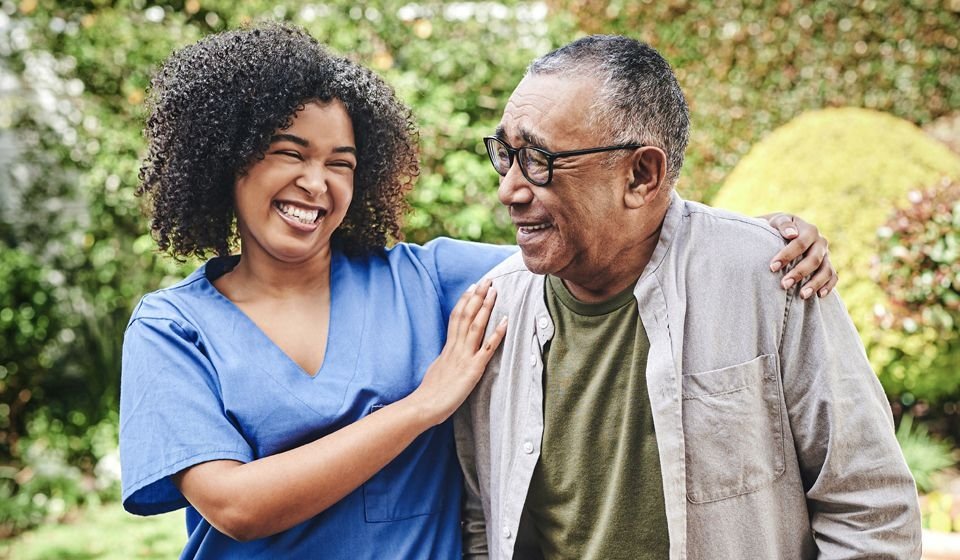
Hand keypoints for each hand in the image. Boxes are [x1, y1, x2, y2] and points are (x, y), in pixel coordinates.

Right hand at [409, 279, 507, 425]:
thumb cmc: (429, 395)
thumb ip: (444, 361)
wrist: (423, 406)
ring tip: (494, 291)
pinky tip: (505, 321)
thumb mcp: (436, 371)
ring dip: (486, 307)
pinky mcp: (473, 369)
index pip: (456, 318)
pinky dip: (497, 333)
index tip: (471, 288)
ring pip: (476, 325)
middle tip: (487, 280)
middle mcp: (455, 348)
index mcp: (447, 348)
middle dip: (477, 296)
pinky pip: (487, 348)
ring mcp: (464, 357)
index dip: (465, 302)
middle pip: (466, 316)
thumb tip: (446, 357)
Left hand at [764, 213, 838, 298]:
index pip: (800, 243)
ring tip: (802, 295)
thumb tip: (791, 234)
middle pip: (814, 260)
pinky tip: (819, 295)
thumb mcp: (779, 221)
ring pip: (826, 271)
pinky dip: (829, 286)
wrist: (788, 232)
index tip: (772, 267)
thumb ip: (784, 224)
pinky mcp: (828, 266)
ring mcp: (826, 255)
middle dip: (799, 273)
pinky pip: (833, 277)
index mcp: (809, 230)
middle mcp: (821, 243)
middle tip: (784, 284)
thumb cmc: (779, 228)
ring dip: (815, 284)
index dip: (787, 255)